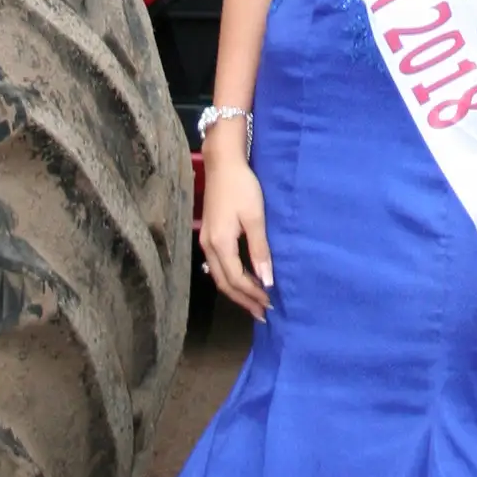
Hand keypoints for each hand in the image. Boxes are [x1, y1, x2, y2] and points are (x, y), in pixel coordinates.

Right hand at [199, 149, 273, 320]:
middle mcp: (209, 247)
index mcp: (220, 244)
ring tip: (255, 303)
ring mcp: (206, 241)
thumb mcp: (255, 217)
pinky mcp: (209, 235)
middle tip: (262, 313)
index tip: (270, 303)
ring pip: (219, 276)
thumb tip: (266, 280)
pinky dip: (231, 278)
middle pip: (224, 283)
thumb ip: (260, 249)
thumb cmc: (242, 187)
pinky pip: (218, 266)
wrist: (222, 163)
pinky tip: (242, 281)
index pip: (236, 279)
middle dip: (243, 300)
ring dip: (237, 291)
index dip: (252, 294)